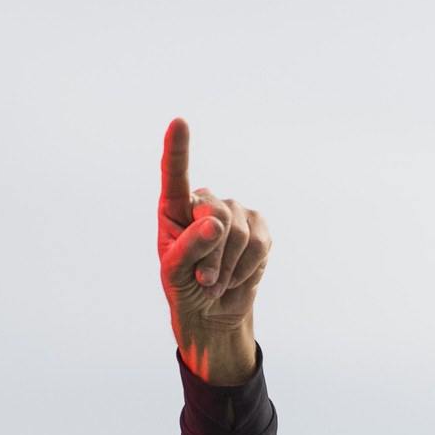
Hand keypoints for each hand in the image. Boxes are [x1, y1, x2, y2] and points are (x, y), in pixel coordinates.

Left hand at [156, 119, 268, 384]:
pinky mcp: (258, 226)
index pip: (175, 176)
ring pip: (238, 233)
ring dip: (226, 268)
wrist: (211, 311)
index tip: (178, 122)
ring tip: (215, 282)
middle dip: (210, 255)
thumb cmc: (184, 288)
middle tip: (204, 280)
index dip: (178, 150)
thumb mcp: (175, 272)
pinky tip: (234, 278)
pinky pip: (259, 244)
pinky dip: (245, 268)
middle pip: (215, 214)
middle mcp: (205, 203)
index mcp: (175, 209)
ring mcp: (234, 212)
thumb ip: (190, 247)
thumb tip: (215, 224)